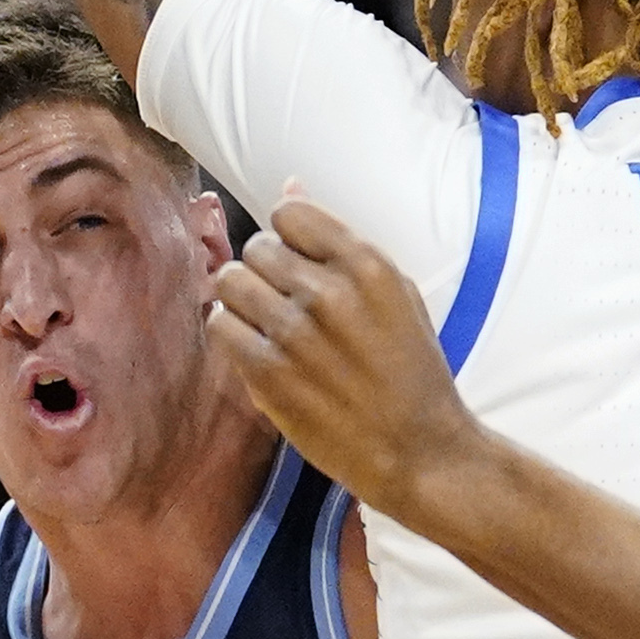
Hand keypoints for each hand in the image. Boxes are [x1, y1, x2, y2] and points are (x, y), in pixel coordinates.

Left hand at [209, 195, 485, 524]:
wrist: (419, 452)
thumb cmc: (412, 373)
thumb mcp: (397, 295)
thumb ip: (340, 243)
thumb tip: (289, 186)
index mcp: (368, 266)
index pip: (290, 212)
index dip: (290, 238)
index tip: (301, 265)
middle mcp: (328, 293)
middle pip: (256, 246)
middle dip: (267, 272)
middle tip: (287, 305)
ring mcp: (293, 333)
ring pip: (230, 281)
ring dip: (244, 301)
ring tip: (269, 326)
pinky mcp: (267, 373)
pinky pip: (220, 324)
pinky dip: (232, 333)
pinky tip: (258, 349)